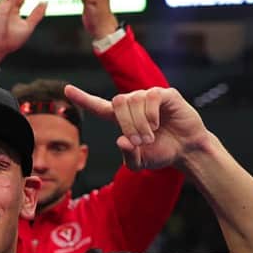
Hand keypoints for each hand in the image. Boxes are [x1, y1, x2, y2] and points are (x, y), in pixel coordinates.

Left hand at [65, 85, 211, 169]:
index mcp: (122, 119)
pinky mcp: (165, 94)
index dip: (82, 98)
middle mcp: (133, 104)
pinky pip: (151, 96)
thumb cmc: (161, 153)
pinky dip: (151, 113)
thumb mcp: (140, 163)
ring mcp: (149, 97)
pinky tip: (157, 124)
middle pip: (117, 102)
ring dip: (140, 123)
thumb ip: (128, 156)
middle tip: (138, 141)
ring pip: (133, 100)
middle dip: (126, 124)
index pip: (98, 106)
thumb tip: (121, 140)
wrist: (186, 150)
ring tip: (149, 137)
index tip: (66, 89)